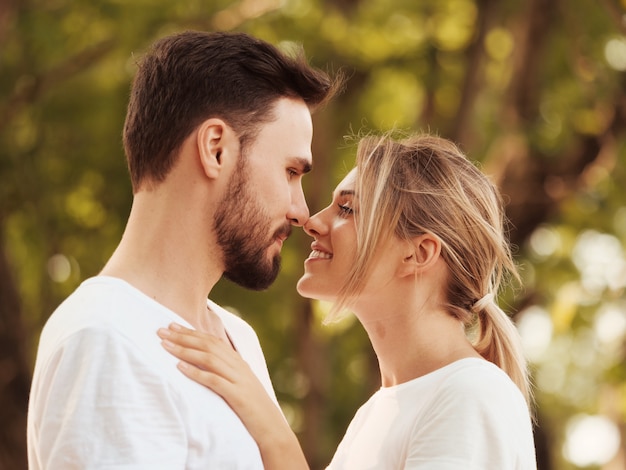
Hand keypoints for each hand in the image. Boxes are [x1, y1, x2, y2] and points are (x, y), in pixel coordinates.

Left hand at [157, 323, 308, 469]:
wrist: (271, 427)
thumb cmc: (251, 408)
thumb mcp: (238, 384)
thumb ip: (224, 371)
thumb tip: (203, 363)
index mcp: (237, 361)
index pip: (211, 340)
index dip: (191, 332)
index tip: (171, 325)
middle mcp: (238, 366)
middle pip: (208, 345)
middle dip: (183, 336)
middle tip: (161, 330)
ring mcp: (238, 379)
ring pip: (209, 358)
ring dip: (185, 350)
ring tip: (165, 346)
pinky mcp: (237, 395)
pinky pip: (214, 380)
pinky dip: (196, 372)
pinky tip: (180, 368)